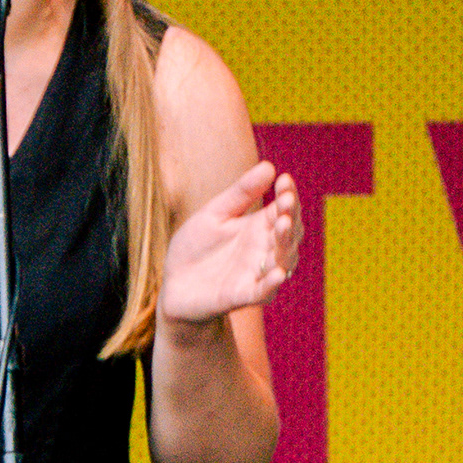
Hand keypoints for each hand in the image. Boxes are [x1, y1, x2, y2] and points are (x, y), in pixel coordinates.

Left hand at [158, 161, 301, 329]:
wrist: (173, 285)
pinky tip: (278, 273)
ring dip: (285, 245)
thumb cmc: (195, 247)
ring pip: (281, 261)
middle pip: (288, 234)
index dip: (288, 195)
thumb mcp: (214, 214)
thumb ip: (241, 194)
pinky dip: (271, 283)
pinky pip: (262, 292)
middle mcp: (263, 250)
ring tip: (282, 225)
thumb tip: (270, 166)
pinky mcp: (241, 296)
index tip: (284, 180)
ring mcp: (255, 274)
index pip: (283, 209)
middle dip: (290, 218)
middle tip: (285, 202)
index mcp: (259, 227)